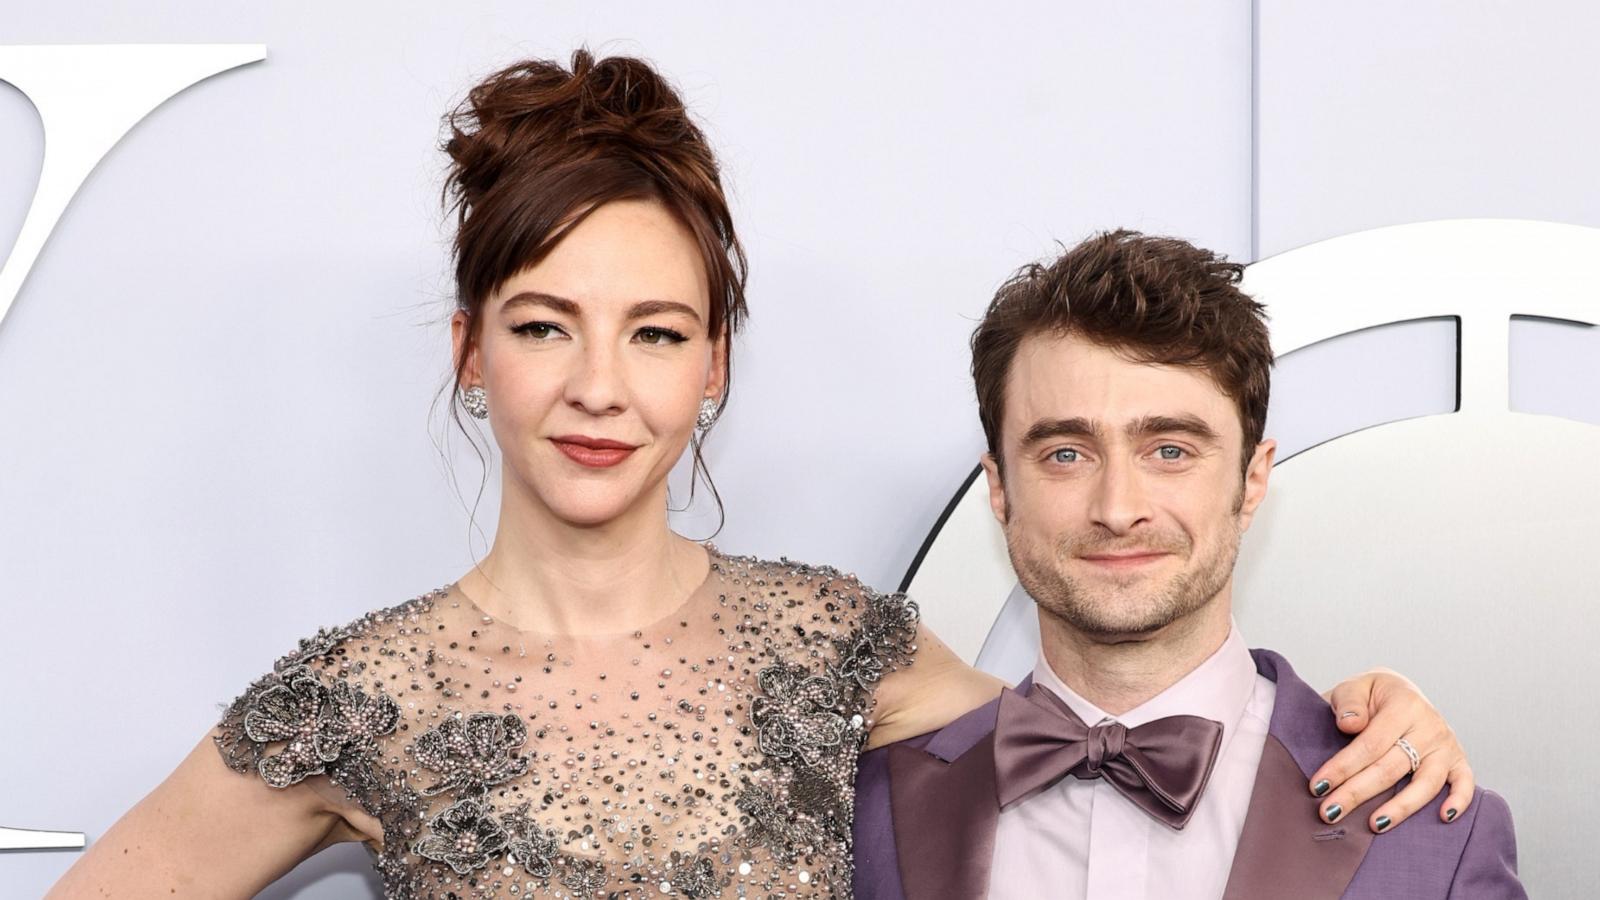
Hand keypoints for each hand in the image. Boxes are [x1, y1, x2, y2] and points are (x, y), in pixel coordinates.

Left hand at [1311, 668, 1473, 832]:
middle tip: (1329, 812)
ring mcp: (1446, 744)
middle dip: (1357, 792)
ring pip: (1425, 783)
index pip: (1370, 744)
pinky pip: (1464, 782)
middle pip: (1391, 768)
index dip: (1343, 767)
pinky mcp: (1458, 759)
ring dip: (1399, 808)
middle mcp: (1429, 725)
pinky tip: (1444, 817)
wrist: (1400, 691)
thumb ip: (1349, 703)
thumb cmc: (1371, 695)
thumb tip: (1350, 724)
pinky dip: (1459, 800)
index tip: (1318, 786)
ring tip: (1373, 825)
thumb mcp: (1355, 687)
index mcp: (1403, 704)